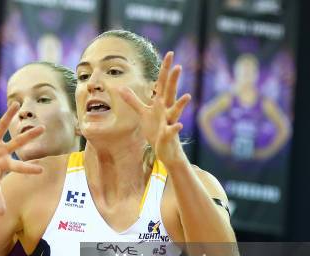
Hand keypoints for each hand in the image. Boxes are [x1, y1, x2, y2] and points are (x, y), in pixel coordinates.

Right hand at [0, 94, 44, 213]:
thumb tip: (3, 216)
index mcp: (5, 164)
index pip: (19, 167)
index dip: (29, 168)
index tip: (42, 170)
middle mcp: (3, 150)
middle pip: (18, 142)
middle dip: (29, 136)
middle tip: (44, 128)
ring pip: (3, 127)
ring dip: (9, 116)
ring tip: (17, 104)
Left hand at [119, 51, 191, 166]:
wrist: (164, 149)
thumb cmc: (155, 129)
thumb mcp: (143, 113)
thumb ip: (133, 100)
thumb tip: (121, 88)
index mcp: (160, 103)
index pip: (162, 83)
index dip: (165, 69)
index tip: (170, 53)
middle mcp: (166, 110)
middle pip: (170, 93)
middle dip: (173, 80)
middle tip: (178, 66)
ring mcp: (169, 122)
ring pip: (175, 111)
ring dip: (180, 104)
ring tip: (188, 96)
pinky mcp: (168, 135)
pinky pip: (172, 131)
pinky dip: (175, 128)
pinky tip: (179, 125)